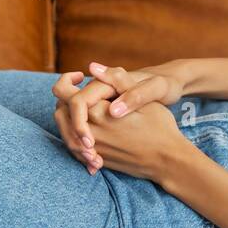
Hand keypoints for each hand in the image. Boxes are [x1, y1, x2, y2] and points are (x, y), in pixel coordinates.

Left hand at [52, 63, 186, 172]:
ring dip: (69, 116)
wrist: (167, 160)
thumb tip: (93, 67)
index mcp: (99, 112)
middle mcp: (90, 131)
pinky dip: (76, 135)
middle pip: (60, 111)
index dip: (68, 80)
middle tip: (80, 90)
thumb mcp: (144, 99)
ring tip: (85, 108)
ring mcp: (91, 147)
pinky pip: (74, 146)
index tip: (81, 76)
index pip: (66, 94)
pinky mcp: (96, 158)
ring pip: (64, 129)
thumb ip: (118, 82)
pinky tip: (90, 128)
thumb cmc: (160, 127)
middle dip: (66, 99)